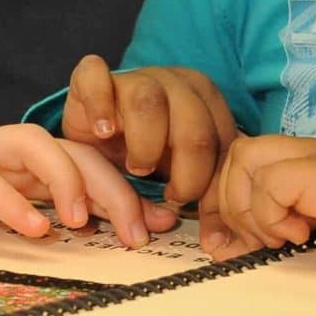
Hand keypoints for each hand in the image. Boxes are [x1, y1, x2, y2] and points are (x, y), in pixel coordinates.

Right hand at [0, 117, 169, 246]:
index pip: (100, 164)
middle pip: (80, 154)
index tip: (165, 224)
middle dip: (114, 190)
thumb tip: (127, 227)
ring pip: (38, 150)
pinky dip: (13, 204)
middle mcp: (26, 148)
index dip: (134, 191)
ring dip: (67, 182)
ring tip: (81, 222)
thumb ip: (68, 202)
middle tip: (136, 234)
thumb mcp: (25, 190)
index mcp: (46, 155)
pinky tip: (34, 229)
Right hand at [64, 56, 240, 207]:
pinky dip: (99, 104)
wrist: (101, 128)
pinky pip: (95, 76)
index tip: (197, 219)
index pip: (223, 143)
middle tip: (170, 194)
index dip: (212, 186)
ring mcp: (134, 76)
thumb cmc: (145, 153)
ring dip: (146, 145)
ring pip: (149, 103)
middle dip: (187, 172)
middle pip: (193, 125)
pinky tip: (103, 132)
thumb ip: (193, 198)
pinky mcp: (92, 77)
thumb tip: (210, 239)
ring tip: (137, 168)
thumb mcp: (174, 176)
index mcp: (206, 101)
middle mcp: (175, 83)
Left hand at [199, 135, 315, 265]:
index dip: (235, 198)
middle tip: (242, 246)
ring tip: (280, 241)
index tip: (235, 243)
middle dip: (227, 204)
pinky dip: (274, 216)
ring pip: (246, 159)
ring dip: (249, 209)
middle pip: (241, 151)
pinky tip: (303, 238)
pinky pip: (275, 184)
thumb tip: (297, 240)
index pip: (258, 157)